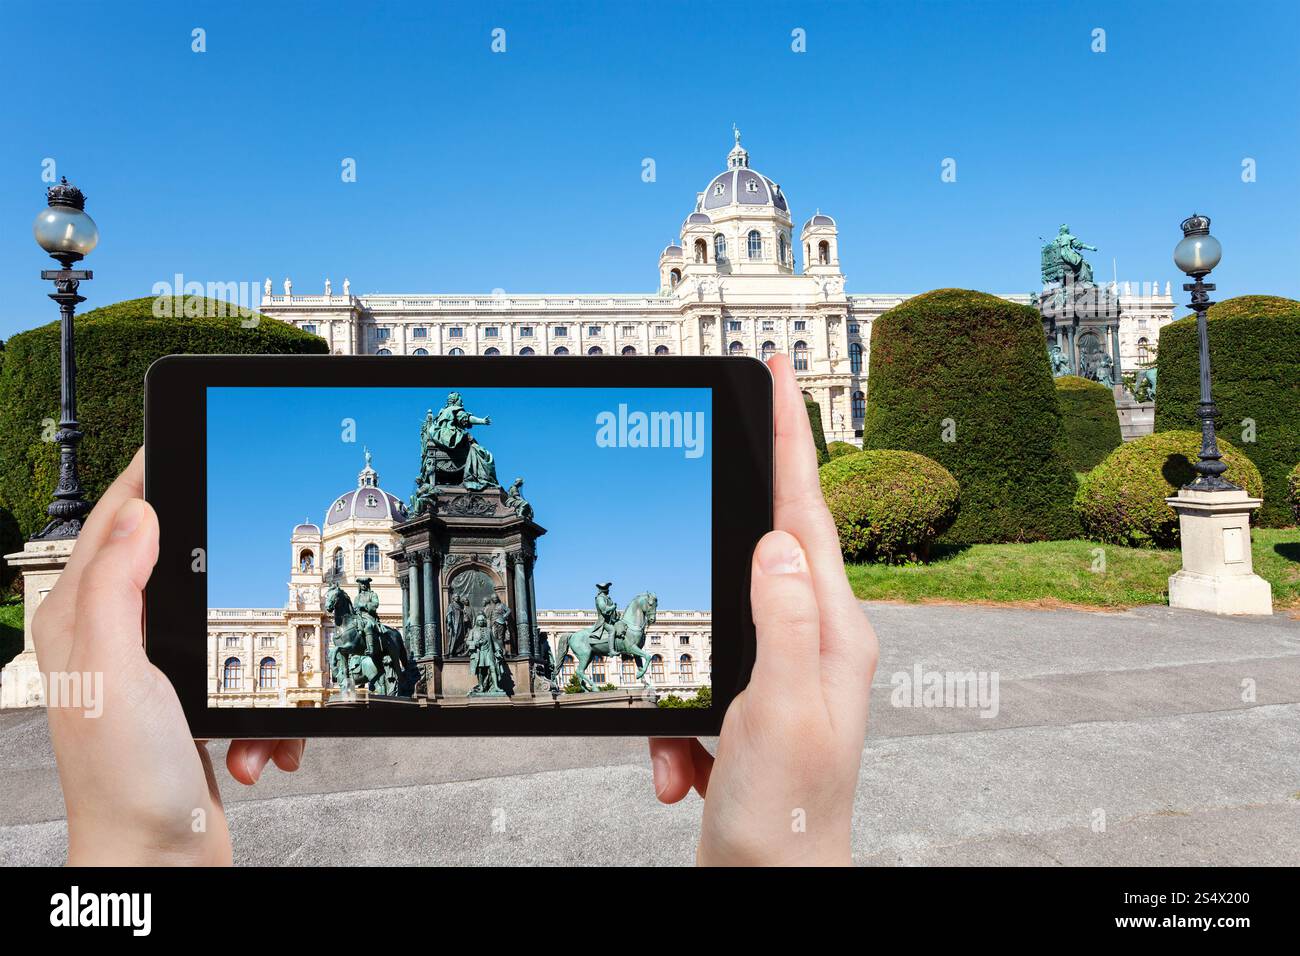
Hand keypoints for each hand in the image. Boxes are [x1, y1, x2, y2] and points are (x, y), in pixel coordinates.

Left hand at [32, 449, 305, 865]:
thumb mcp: (116, 671)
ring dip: (261, 670)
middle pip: (178, 569)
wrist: (161, 866)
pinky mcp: (191, 711)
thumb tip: (140, 513)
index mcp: (83, 623)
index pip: (113, 524)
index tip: (182, 438)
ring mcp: (154, 679)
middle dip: (231, 588)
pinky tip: (259, 746)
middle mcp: (113, 644)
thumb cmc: (127, 783)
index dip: (147, 476)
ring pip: (227, 630)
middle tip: (268, 574)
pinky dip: (266, 713)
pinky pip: (247, 683)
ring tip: (255, 714)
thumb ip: (117, 588)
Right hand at [648, 355, 877, 865]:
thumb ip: (781, 621)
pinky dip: (672, 724)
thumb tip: (775, 541)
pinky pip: (695, 679)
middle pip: (764, 547)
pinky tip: (678, 771)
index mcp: (833, 631)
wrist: (773, 886)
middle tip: (712, 462)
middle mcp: (816, 640)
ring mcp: (784, 670)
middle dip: (727, 525)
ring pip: (713, 620)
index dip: (791, 437)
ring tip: (682, 755)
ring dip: (678, 684)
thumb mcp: (778, 711)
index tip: (778, 373)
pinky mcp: (749, 700)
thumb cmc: (787, 814)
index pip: (806, 512)